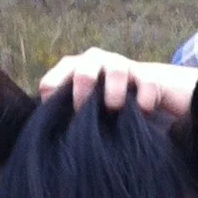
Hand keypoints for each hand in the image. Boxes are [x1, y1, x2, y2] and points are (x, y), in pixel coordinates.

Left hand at [39, 49, 161, 111]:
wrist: (139, 86)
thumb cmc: (100, 99)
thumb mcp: (80, 103)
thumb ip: (64, 112)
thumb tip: (51, 137)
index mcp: (71, 69)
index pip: (50, 84)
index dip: (55, 105)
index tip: (64, 120)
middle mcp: (93, 61)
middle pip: (83, 73)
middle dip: (84, 96)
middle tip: (88, 113)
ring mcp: (120, 64)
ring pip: (116, 72)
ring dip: (114, 94)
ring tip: (115, 109)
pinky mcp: (146, 74)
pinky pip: (147, 83)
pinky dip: (144, 101)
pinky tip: (143, 112)